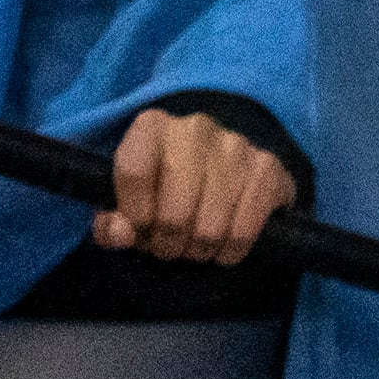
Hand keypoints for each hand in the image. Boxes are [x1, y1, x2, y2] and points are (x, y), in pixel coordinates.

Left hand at [99, 105, 292, 262]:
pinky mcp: (268, 167)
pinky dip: (231, 250)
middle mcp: (196, 128)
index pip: (133, 173)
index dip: (133, 215)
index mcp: (152, 126)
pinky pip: (246, 230)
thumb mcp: (127, 202)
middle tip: (169, 247)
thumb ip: (111, 224)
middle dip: (168, 244)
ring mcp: (236, 146)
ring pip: (210, 229)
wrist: (217, 167)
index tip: (139, 230)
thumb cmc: (162, 189)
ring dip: (199, 251)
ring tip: (194, 247)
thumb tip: (122, 235)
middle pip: (174, 212)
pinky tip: (223, 247)